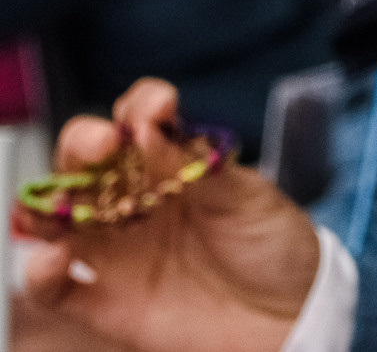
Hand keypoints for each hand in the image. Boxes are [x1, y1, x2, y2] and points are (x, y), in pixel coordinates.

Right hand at [12, 80, 319, 351]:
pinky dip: (40, 273)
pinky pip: (53, 287)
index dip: (140, 106)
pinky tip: (54, 260)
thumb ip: (200, 167)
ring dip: (43, 206)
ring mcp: (116, 249)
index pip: (140, 120)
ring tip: (59, 206)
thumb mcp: (249, 198)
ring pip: (56, 218)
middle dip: (84, 143)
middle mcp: (135, 201)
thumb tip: (152, 129)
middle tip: (106, 144)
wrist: (290, 316)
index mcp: (174, 166)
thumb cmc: (275, 247)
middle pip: (86, 161)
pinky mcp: (104, 300)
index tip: (158, 107)